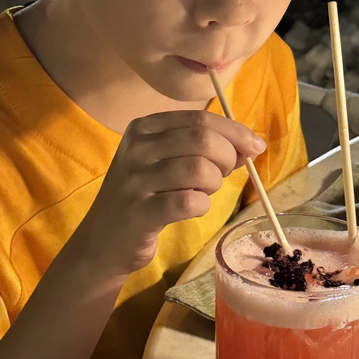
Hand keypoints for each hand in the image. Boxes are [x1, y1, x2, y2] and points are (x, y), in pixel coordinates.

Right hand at [73, 109, 265, 275]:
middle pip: (202, 139)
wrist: (102, 240)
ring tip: (204, 191)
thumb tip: (248, 145)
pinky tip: (192, 208)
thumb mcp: (164, 162)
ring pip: (200, 169)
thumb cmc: (143, 196)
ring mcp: (135, 180)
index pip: (199, 118)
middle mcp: (136, 148)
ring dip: (214, 183)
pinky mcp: (140, 211)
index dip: (234, 130)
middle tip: (227, 174)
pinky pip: (190, 201)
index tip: (255, 146)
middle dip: (228, 157)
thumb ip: (201, 148)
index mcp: (144, 128)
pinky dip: (202, 205)